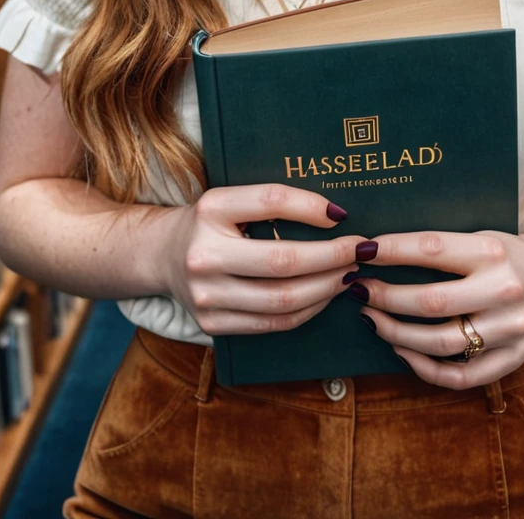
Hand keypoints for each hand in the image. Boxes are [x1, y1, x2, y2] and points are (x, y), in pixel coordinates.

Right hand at [162, 183, 368, 336]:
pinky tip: (325, 295)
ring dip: (326, 288)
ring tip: (349, 274)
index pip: (270, 202)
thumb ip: (274, 202)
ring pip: (282, 300)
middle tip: (361, 251)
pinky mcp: (212, 324)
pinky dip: (307, 309)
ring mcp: (206, 296)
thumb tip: (334, 216)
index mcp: (210, 209)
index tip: (342, 215)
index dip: (310, 207)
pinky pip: (272, 323)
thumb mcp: (232, 199)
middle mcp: (204, 254)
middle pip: (283, 261)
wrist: (162, 255)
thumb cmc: (210, 222)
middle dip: (332, 257)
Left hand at [351, 224, 523, 387]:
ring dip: (396, 333)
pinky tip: (402, 351)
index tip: (360, 251)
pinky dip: (425, 368)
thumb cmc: (510, 251)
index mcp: (492, 251)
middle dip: (385, 296)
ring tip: (371, 318)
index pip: (430, 249)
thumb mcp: (481, 236)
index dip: (391, 252)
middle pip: (430, 302)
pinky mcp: (514, 358)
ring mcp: (511, 330)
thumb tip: (377, 252)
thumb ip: (440, 247)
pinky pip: (460, 376)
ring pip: (440, 343)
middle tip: (357, 288)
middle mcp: (504, 291)